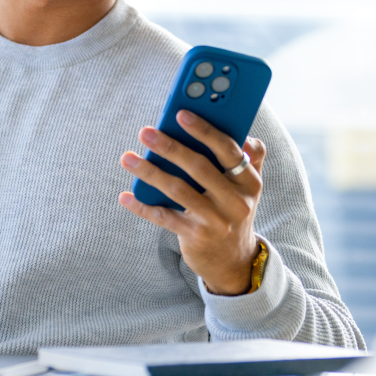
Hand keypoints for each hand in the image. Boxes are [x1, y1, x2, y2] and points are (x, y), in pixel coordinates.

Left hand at [118, 109, 266, 295]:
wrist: (234, 261)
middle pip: (199, 168)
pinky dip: (143, 206)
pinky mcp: (196, 236)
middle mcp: (236, 201)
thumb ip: (250, 157)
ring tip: (127, 158)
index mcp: (249, 181)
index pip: (228, 150)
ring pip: (178, 191)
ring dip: (150, 173)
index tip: (180, 114)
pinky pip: (164, 218)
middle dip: (170, 147)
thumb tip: (241, 130)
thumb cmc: (233, 210)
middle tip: (145, 131)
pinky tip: (125, 195)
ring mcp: (216, 221)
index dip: (204, 131)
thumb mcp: (248, 186)